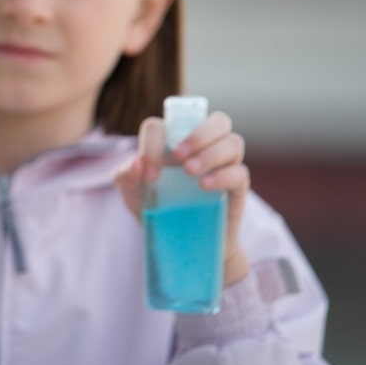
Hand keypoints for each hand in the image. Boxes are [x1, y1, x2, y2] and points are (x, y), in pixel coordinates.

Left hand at [113, 111, 251, 285]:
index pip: (168, 124)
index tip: (149, 174)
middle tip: (178, 155)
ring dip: (212, 152)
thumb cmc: (155, 208)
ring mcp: (223, 166)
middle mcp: (204, 147)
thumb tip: (135, 164)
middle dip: (198, 134)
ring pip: (233, 142)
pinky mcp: (237, 188)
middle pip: (218, 121)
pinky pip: (240, 173)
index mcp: (175, 140)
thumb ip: (125, 177)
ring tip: (190, 171)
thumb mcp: (132, 195)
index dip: (155, 142)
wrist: (181, 243)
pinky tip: (204, 186)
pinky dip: (223, 175)